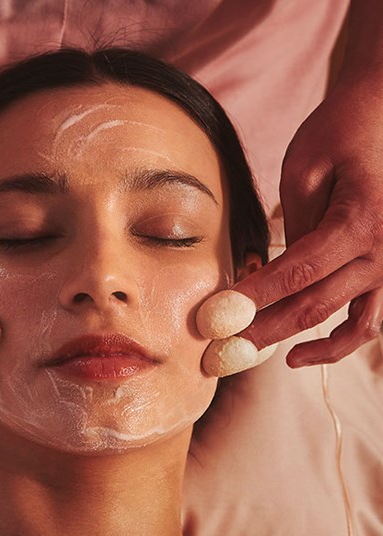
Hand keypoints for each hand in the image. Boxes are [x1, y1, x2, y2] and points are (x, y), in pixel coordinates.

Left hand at [234, 79, 382, 366]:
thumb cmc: (341, 131)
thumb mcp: (305, 167)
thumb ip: (294, 223)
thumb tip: (274, 272)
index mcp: (360, 221)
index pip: (295, 273)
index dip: (254, 299)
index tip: (218, 316)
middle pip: (315, 304)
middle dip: (265, 329)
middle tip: (226, 348)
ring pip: (350, 324)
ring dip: (305, 344)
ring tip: (266, 356)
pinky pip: (371, 319)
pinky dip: (343, 340)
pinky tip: (307, 351)